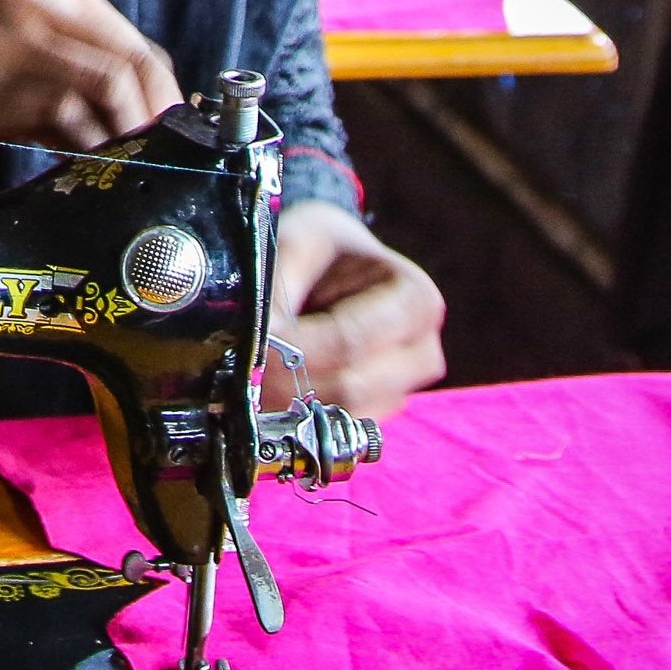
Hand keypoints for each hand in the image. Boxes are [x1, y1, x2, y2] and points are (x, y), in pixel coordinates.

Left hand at [268, 199, 444, 418]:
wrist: (331, 265)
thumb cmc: (323, 249)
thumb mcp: (300, 239)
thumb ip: (280, 280)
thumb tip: (263, 333)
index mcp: (417, 302)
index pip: (352, 341)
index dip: (298, 346)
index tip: (258, 339)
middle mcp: (420, 352)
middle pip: (352, 387)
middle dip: (292, 380)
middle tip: (249, 364)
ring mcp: (401, 389)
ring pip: (342, 416)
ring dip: (293, 403)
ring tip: (258, 374)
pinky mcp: (376, 413)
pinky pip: (337, 430)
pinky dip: (303, 416)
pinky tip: (278, 388)